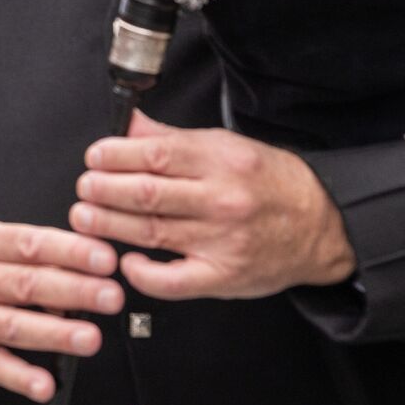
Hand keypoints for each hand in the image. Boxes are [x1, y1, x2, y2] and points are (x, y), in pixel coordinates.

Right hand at [0, 220, 121, 402]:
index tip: (105, 259)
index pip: (29, 243)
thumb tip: (83, 269)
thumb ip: (33, 253)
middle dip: (74, 291)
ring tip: (89, 338)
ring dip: (55, 334)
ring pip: (11, 327)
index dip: (70, 251)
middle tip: (111, 296)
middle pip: (25, 284)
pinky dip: (20, 378)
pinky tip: (45, 384)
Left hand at [70, 112, 354, 301]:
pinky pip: (171, 280)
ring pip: (151, 232)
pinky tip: (125, 260)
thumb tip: (130, 124)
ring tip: (85, 217)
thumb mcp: (226, 147)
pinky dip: (141, 272)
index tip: (95, 156)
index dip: (116, 155)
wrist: (319, 225)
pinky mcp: (222, 276)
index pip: (156, 154)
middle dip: (104, 189)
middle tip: (85, 186)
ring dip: (109, 224)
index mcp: (222, 160)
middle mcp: (222, 199)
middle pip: (147, 193)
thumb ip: (173, 138)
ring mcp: (222, 241)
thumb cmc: (269, 184)